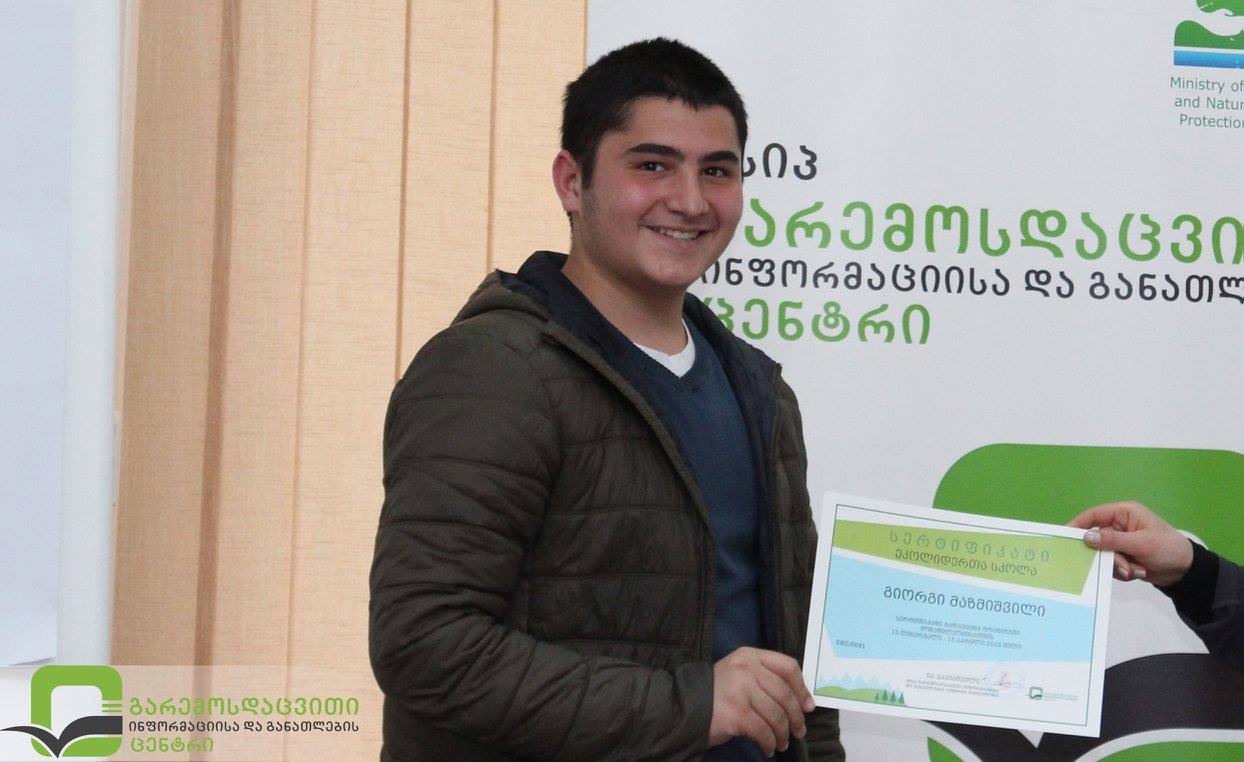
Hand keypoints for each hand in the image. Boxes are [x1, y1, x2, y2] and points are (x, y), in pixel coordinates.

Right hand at [708, 647, 814, 756]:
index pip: (787, 666)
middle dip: (796, 717)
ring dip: (783, 733)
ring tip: (782, 743)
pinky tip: (768, 748)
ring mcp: (741, 690)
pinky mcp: (736, 714)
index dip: (801, 688)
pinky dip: (769, 743)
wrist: (684, 707)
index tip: (808, 706)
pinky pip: (764, 731)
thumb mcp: (740, 675)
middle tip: (798, 732)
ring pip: (777, 715)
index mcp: (749, 656)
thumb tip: (800, 702)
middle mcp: (746, 669)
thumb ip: (764, 679)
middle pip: (784, 693)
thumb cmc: (716, 693)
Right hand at [1069, 501, 1193, 586]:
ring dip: (1118, 565)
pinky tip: (1139, 571)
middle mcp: (1119, 526)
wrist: (1186, 571)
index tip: (1065, 536)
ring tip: (1135, 570)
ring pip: (1104, 555)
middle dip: (1108, 555)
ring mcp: (1121, 543)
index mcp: (1124, 514)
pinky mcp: (1123, 557)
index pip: (1094, 515)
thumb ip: (1112, 540)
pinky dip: (1123, 571)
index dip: (1079, 524)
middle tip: (1119, 565)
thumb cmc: (1167, 548)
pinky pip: (1111, 565)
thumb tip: (1086, 537)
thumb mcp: (1141, 543)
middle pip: (1097, 539)